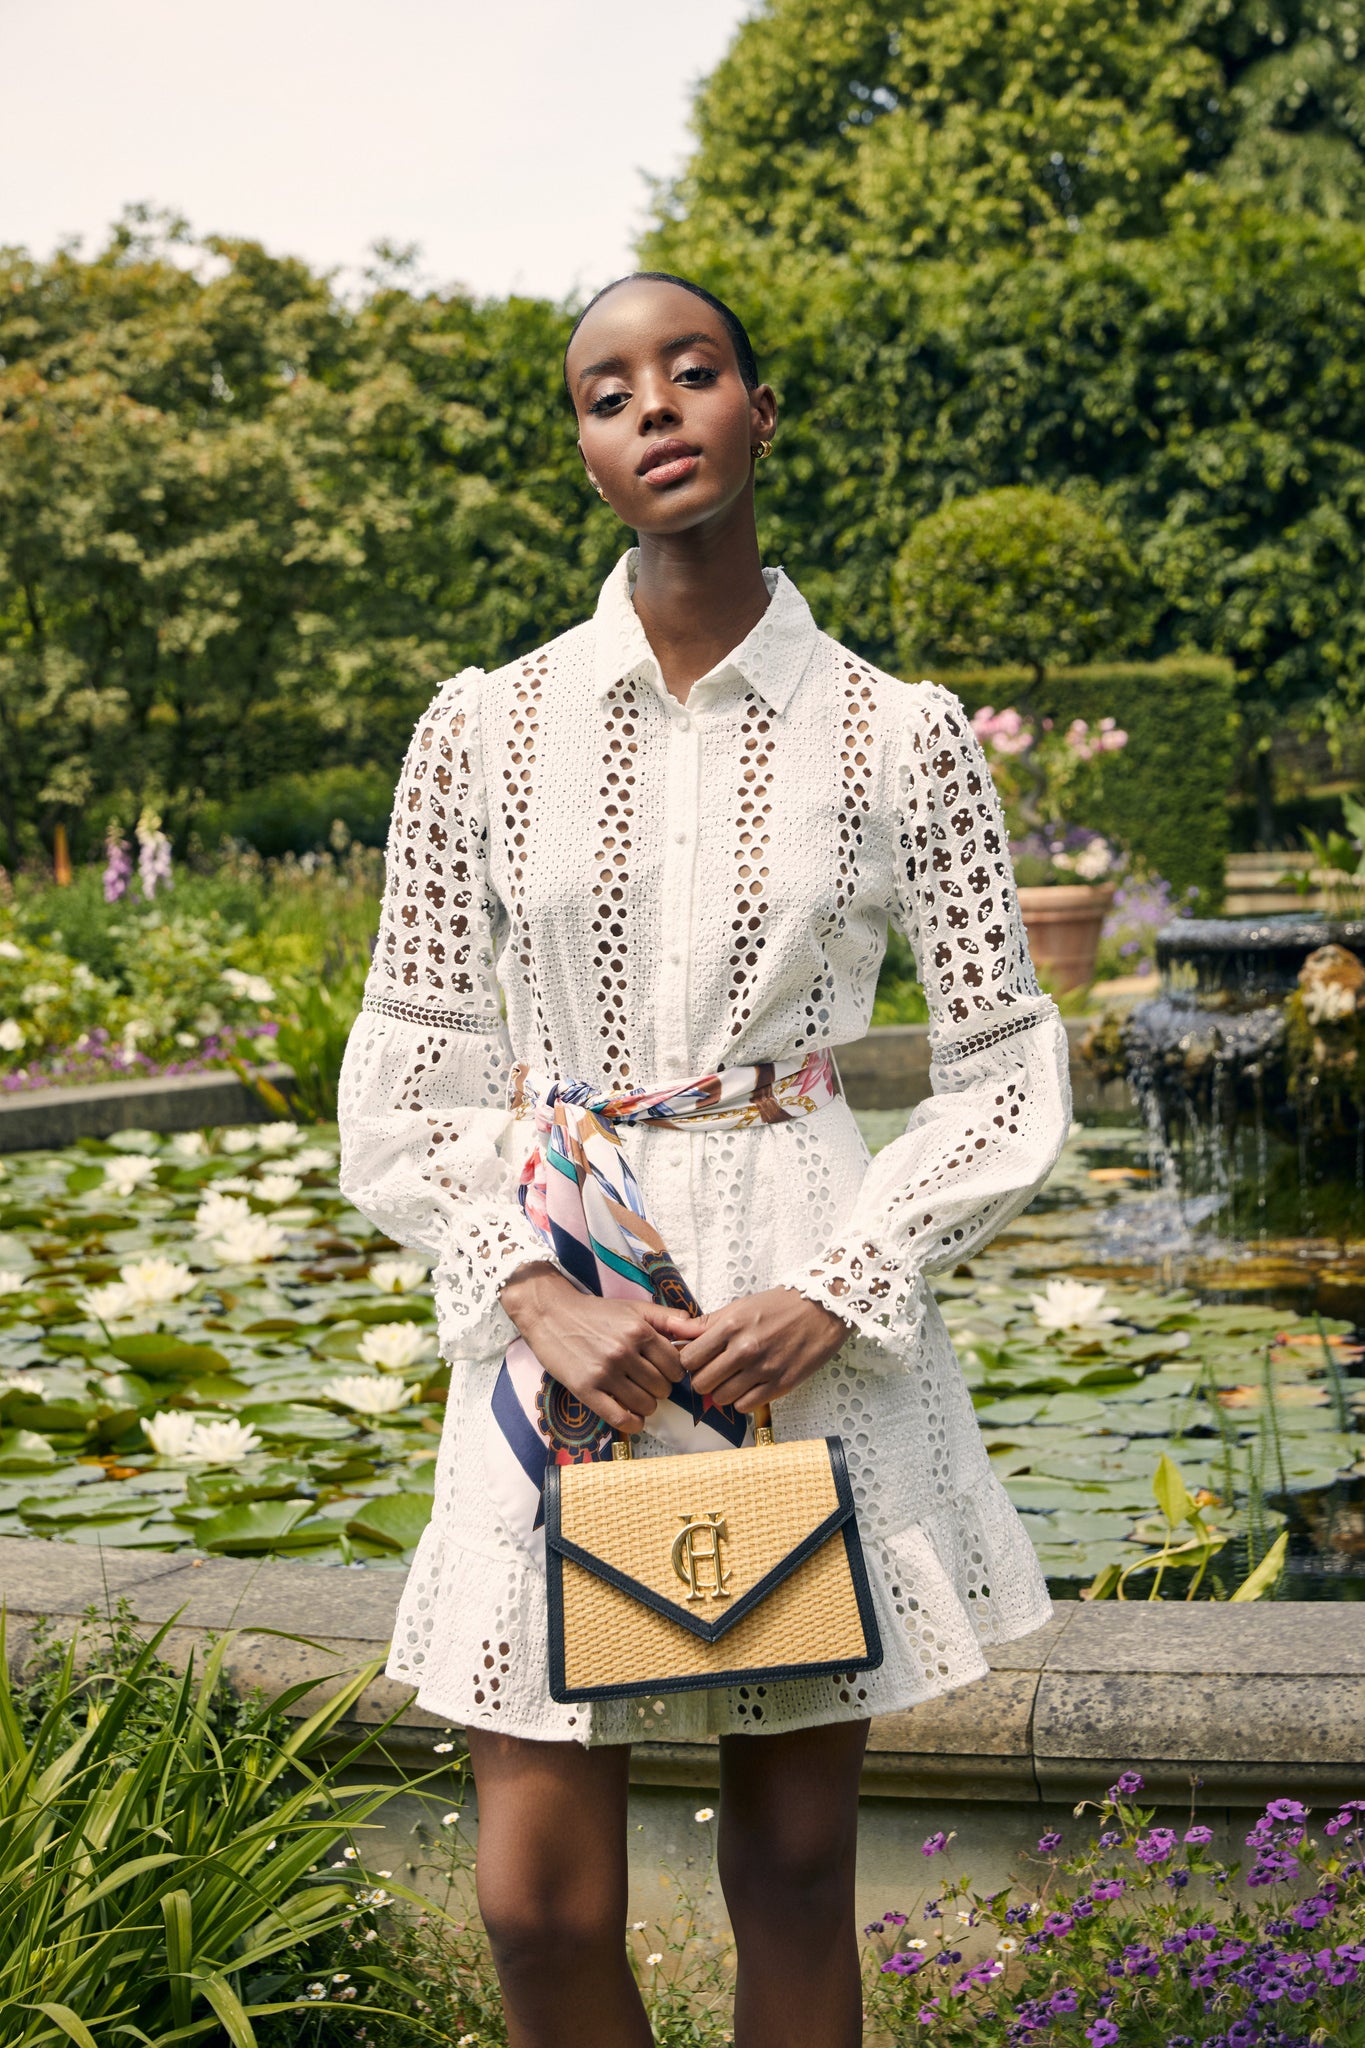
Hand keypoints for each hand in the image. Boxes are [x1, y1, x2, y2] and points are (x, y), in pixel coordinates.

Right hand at [499, 1261, 706, 1434]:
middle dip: (660, 1388)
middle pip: (663, 1387)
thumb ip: (667, 1318)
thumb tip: (696, 1329)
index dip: (675, 1372)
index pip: (676, 1365)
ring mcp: (604, 1372)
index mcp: (639, 1331)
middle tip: (648, 1383)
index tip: (664, 1372)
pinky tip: (633, 1417)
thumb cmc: (595, 1312)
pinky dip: (633, 1423)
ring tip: (637, 1396)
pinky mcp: (585, 1389)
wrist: (550, 1314)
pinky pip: (620, 1417)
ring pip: (645, 1404)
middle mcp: (624, 1351)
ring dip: (646, 1405)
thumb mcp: (633, 1308)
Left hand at [678, 1286, 852, 1414]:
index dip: (690, 1362)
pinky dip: (742, 1400)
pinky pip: (744, 1406)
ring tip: (733, 1379)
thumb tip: (676, 1333)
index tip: (698, 1360)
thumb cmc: (780, 1305)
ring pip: (721, 1398)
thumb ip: (706, 1323)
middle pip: (701, 1383)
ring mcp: (763, 1369)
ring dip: (722, 1391)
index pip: (688, 1359)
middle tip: (715, 1371)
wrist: (823, 1309)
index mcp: (730, 1326)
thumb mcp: (740, 1306)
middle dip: (703, 1379)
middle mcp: (745, 1349)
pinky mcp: (781, 1385)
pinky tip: (749, 1386)